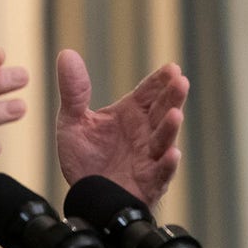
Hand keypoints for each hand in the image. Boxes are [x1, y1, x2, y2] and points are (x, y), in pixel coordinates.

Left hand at [55, 49, 188, 206]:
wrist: (83, 194)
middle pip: (162, 111)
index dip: (160, 81)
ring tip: (175, 114)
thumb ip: (73, 90)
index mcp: (130, 115)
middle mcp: (144, 134)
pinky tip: (172, 154)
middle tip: (180, 82)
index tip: (172, 68)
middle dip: (172, 97)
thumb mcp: (72, 120)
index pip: (149, 93)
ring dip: (171, 128)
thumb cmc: (84, 157)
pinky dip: (166, 164)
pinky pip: (160, 173)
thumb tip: (67, 54)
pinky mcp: (147, 182)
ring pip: (163, 140)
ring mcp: (148, 158)